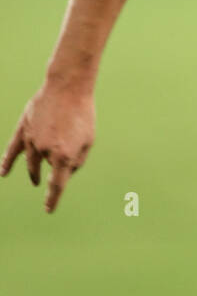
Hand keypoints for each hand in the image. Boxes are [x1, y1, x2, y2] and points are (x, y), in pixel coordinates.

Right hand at [0, 84, 94, 211]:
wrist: (68, 87)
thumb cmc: (83, 114)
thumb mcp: (89, 141)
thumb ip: (76, 161)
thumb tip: (64, 173)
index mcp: (64, 156)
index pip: (57, 185)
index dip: (52, 199)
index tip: (48, 209)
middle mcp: (45, 151)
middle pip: (48, 168)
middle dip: (55, 168)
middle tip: (56, 172)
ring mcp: (32, 140)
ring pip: (32, 160)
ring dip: (34, 170)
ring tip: (36, 179)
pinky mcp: (24, 129)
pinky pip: (12, 149)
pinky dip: (7, 162)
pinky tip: (3, 173)